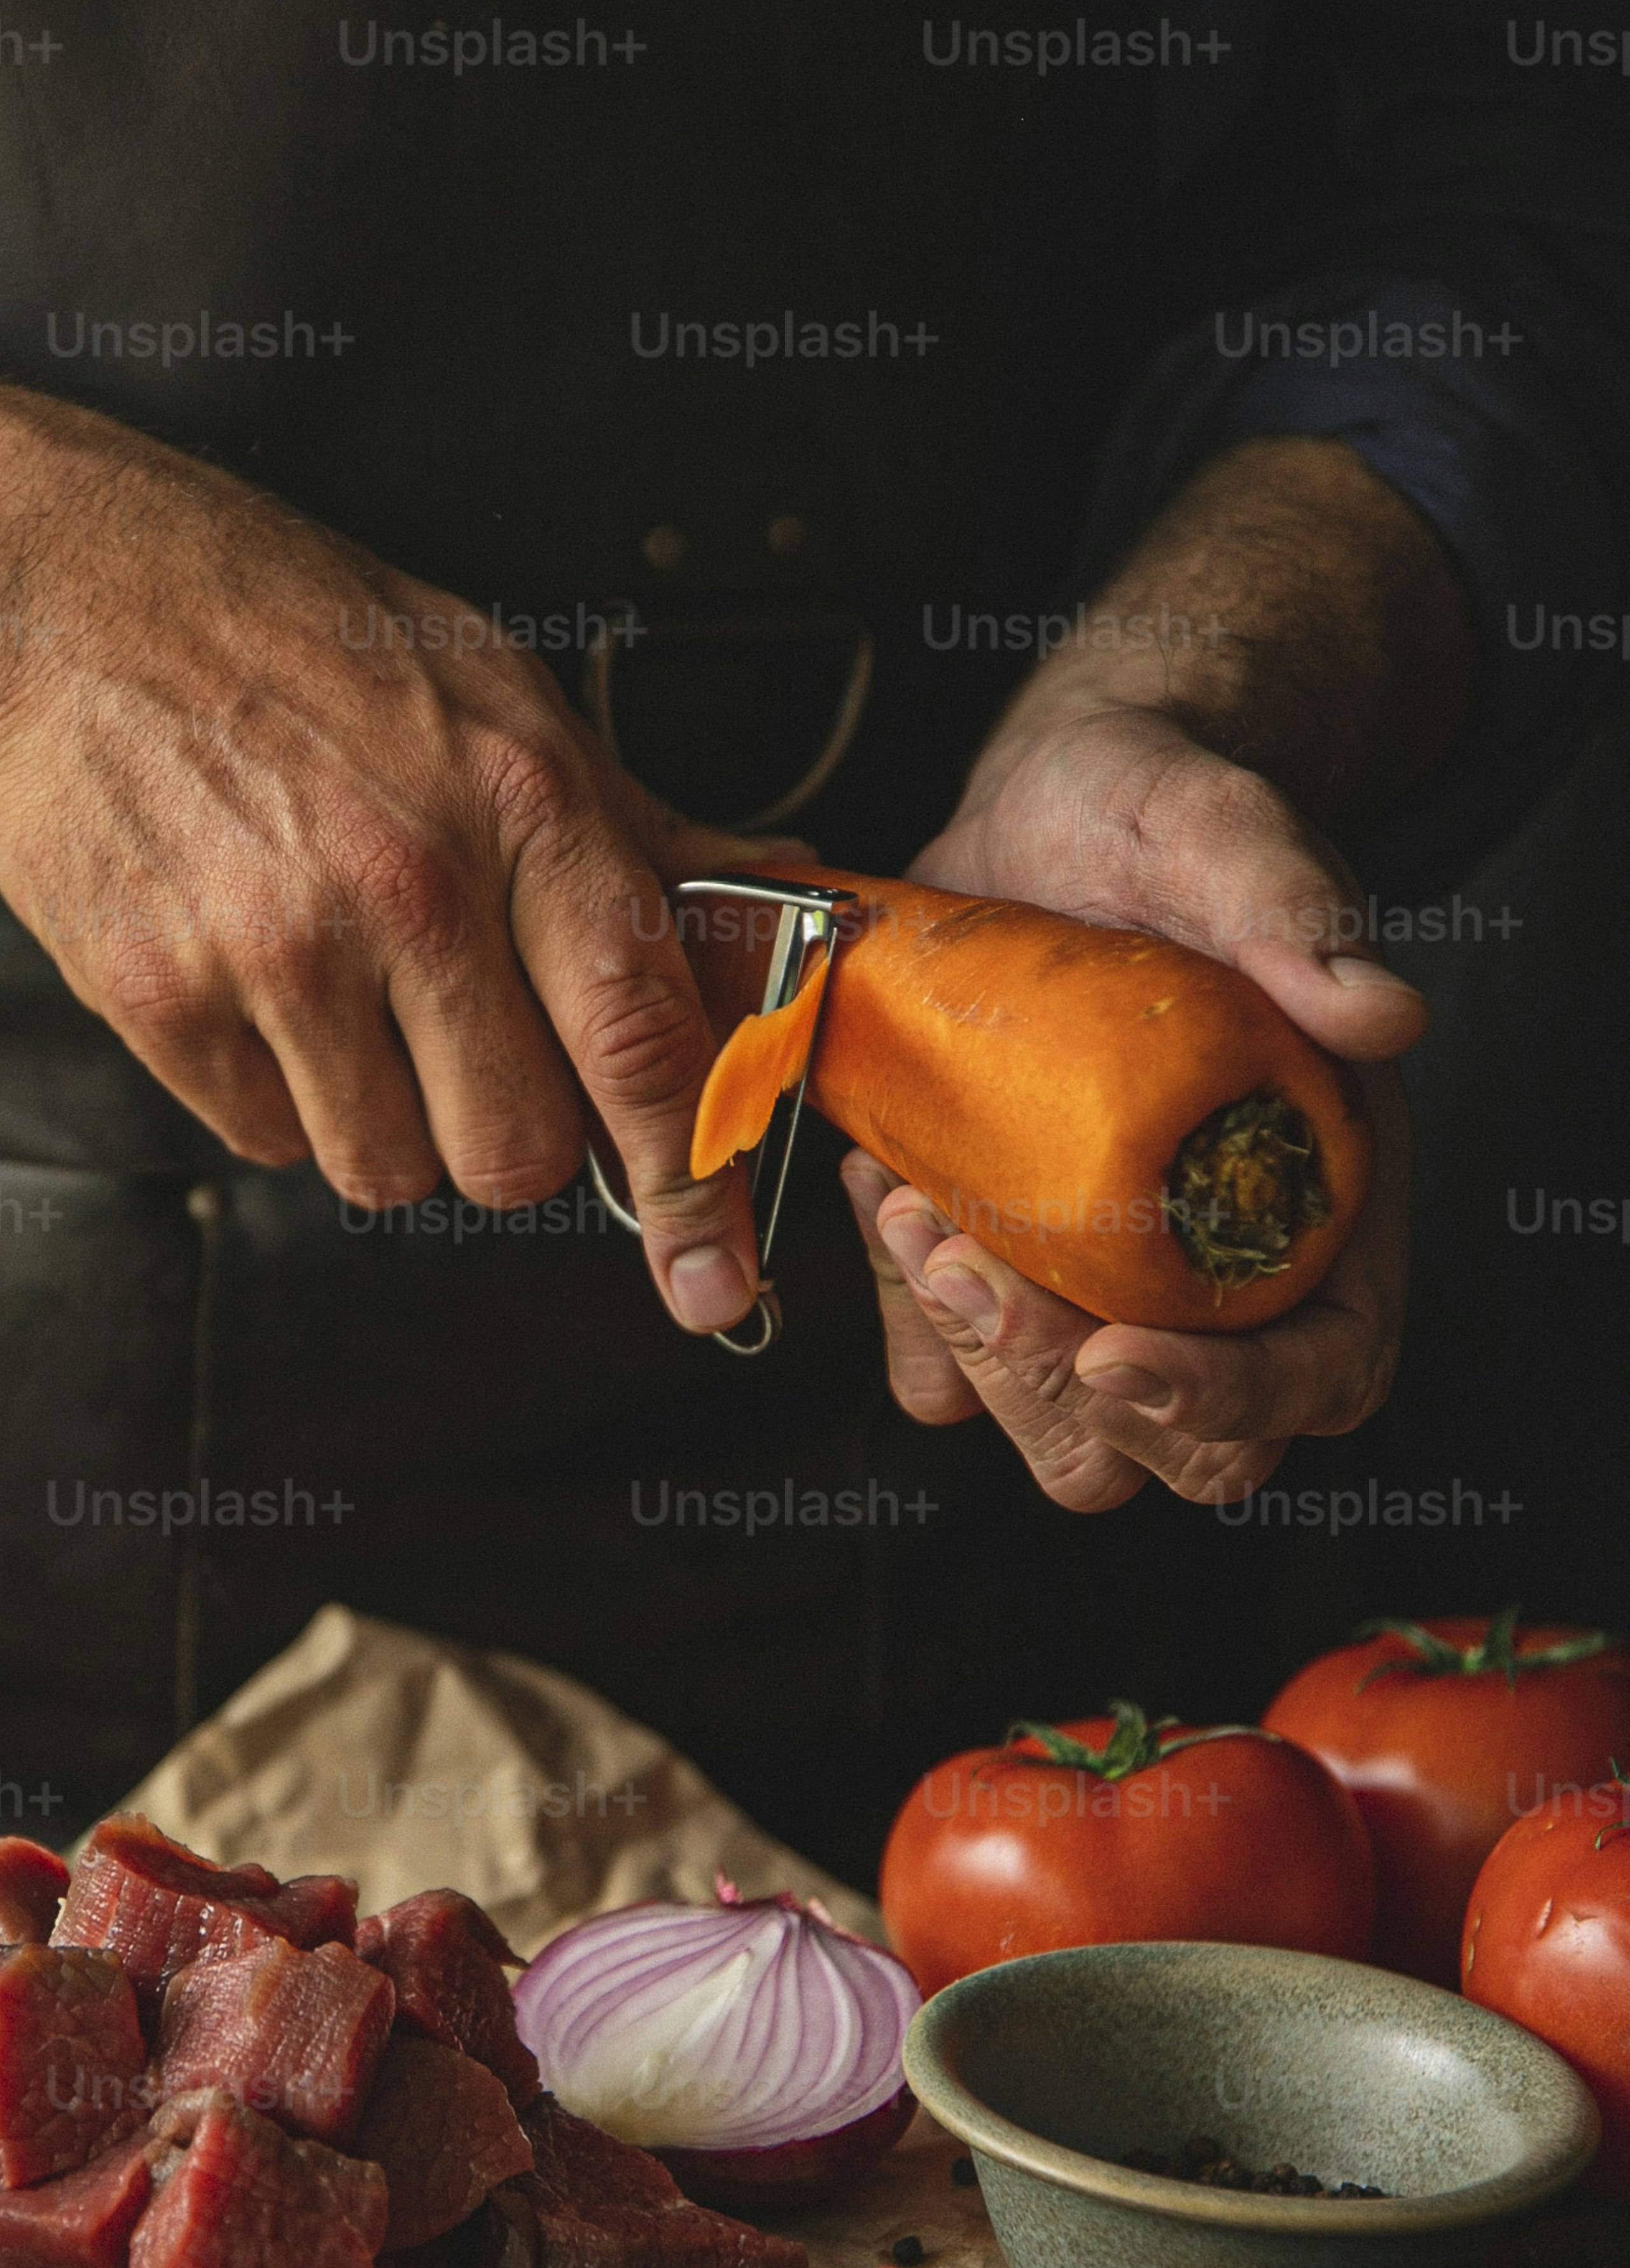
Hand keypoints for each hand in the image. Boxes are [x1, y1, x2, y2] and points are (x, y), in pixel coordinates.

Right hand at [0, 331, 763, 1328]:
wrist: (72, 597)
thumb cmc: (296, 634)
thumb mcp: (500, 693)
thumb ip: (637, 830)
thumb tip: (780, 906)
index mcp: (520, 806)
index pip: (641, 1041)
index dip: (690, 1184)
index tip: (712, 1278)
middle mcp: (410, 887)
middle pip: (512, 1152)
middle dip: (507, 1141)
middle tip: (471, 1061)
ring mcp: (277, 949)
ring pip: (385, 1169)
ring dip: (381, 1122)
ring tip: (346, 1002)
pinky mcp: (161, 995)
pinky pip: (263, 1137)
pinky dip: (271, 1092)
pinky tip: (255, 983)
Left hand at [845, 439, 1466, 1511]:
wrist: (1039, 817)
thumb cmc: (1151, 820)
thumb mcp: (1215, 827)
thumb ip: (1294, 909)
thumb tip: (1380, 1010)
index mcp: (1326, 1191)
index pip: (1324, 1369)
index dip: (1232, 1397)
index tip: (1115, 1356)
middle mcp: (1227, 1263)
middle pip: (1187, 1450)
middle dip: (1062, 1385)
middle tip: (964, 1258)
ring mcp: (1111, 1281)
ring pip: (1058, 1438)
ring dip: (970, 1354)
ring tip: (908, 1205)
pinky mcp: (1005, 1268)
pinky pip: (948, 1374)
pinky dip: (905, 1317)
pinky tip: (888, 1188)